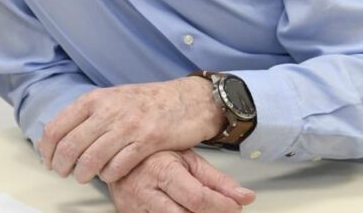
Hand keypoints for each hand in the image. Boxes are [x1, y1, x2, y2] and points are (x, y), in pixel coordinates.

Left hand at [39, 78, 223, 182]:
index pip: (57, 126)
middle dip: (61, 165)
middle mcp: (108, 110)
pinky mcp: (148, 140)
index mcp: (95, 99)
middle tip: (62, 173)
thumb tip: (61, 135)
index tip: (48, 161)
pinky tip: (109, 175)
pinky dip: (109, 175)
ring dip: (83, 173)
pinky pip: (118, 165)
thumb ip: (88, 113)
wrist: (187, 100)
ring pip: (92, 158)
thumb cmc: (146, 102)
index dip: (48, 149)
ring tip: (83, 178)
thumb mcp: (112, 98)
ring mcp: (128, 125)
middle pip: (71, 145)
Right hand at [109, 150, 254, 212]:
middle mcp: (142, 191)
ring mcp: (132, 207)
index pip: (197, 198)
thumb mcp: (188, 159)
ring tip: (200, 208)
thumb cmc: (154, 153)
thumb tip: (245, 196)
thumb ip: (217, 180)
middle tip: (222, 209)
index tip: (235, 206)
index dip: (222, 206)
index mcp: (159, 170)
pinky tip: (182, 209)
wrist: (117, 155)